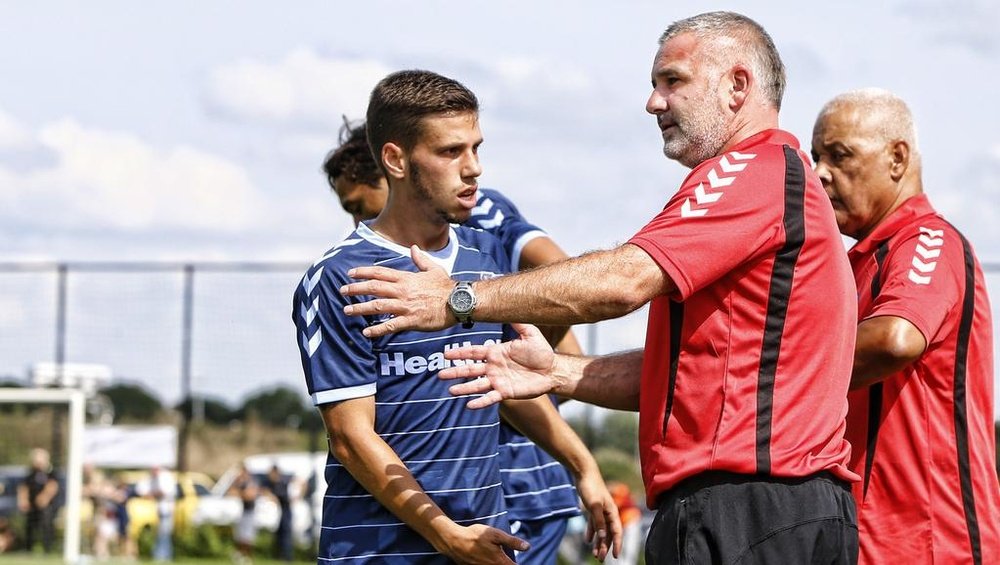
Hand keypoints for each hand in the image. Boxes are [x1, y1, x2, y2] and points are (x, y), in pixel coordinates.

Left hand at [340, 245, 454, 337]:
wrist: (458, 302)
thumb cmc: (446, 286)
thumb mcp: (433, 269)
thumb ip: (420, 259)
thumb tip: (413, 248)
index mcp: (406, 278)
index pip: (380, 272)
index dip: (363, 272)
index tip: (350, 273)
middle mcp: (403, 291)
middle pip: (374, 288)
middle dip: (355, 289)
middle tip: (342, 291)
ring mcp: (406, 306)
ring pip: (377, 306)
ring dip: (360, 309)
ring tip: (347, 310)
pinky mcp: (411, 321)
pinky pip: (390, 326)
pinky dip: (377, 329)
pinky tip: (366, 332)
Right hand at [437, 523, 526, 563]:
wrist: (454, 541)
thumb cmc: (475, 536)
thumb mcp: (495, 534)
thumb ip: (512, 541)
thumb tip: (528, 547)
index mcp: (500, 562)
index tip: (520, 562)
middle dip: (509, 564)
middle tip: (510, 560)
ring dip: (500, 564)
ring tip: (498, 558)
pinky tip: (490, 560)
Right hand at [439, 323, 556, 408]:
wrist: (553, 370)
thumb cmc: (542, 352)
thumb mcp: (530, 334)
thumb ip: (518, 323)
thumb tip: (508, 307)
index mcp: (495, 352)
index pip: (473, 352)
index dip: (460, 353)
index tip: (446, 354)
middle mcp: (493, 367)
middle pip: (470, 370)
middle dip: (455, 372)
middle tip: (440, 375)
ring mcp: (498, 381)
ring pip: (477, 385)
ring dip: (463, 388)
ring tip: (451, 391)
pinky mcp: (506, 392)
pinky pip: (490, 398)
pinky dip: (480, 402)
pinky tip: (469, 405)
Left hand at [575, 470, 623, 561]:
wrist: (584, 472)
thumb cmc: (591, 487)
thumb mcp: (594, 505)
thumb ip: (598, 521)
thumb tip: (602, 536)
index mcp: (612, 512)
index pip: (616, 532)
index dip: (617, 544)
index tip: (615, 556)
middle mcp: (608, 512)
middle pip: (608, 533)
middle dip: (605, 547)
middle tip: (600, 559)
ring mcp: (600, 510)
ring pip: (601, 530)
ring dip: (599, 542)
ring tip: (595, 554)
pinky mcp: (593, 507)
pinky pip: (594, 524)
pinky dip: (591, 532)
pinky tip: (588, 540)